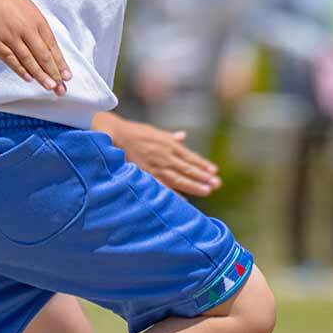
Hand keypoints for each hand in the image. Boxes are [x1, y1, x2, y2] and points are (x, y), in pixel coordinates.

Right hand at [0, 0, 70, 94]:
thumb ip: (39, 32)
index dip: (60, 63)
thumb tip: (48, 53)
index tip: (67, 77)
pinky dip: (20, 69)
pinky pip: (10, 59)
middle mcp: (26, 29)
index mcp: (37, 22)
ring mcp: (9, 36)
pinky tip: (29, 78)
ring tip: (49, 87)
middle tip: (61, 89)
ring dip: (40, 75)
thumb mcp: (30, 13)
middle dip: (53, 73)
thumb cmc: (10, 2)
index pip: (52, 47)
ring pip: (28, 59)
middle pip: (43, 55)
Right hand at [102, 116, 220, 196]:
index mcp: (169, 144)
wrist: (115, 134)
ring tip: (208, 191)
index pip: (190, 157)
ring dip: (194, 185)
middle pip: (188, 168)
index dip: (203, 165)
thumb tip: (183, 136)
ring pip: (179, 178)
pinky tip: (184, 200)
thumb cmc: (133, 133)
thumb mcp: (155, 131)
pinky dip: (174, 193)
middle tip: (217, 184)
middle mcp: (165, 155)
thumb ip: (170, 137)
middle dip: (203, 177)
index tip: (214, 171)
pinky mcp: (146, 173)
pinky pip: (163, 186)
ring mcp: (156, 165)